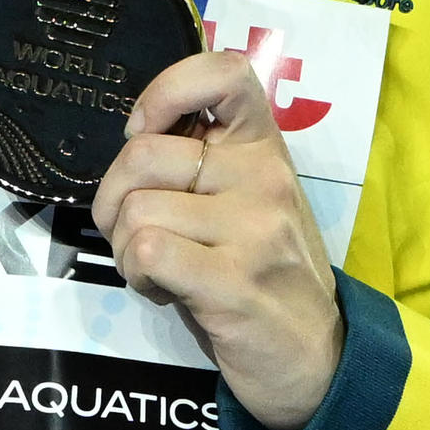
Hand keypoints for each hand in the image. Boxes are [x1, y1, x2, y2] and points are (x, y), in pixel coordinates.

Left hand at [88, 48, 348, 429]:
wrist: (318, 357)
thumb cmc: (264, 272)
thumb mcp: (246, 200)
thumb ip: (202, 159)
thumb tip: (133, 135)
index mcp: (264, 148)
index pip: (224, 72)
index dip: (165, 91)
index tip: (144, 132)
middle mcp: (264, 177)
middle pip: (142, 155)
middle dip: (112, 200)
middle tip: (135, 234)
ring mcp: (254, 229)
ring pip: (136, 210)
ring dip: (125, 249)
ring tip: (158, 270)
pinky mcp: (236, 282)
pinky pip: (147, 251)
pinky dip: (136, 274)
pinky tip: (163, 289)